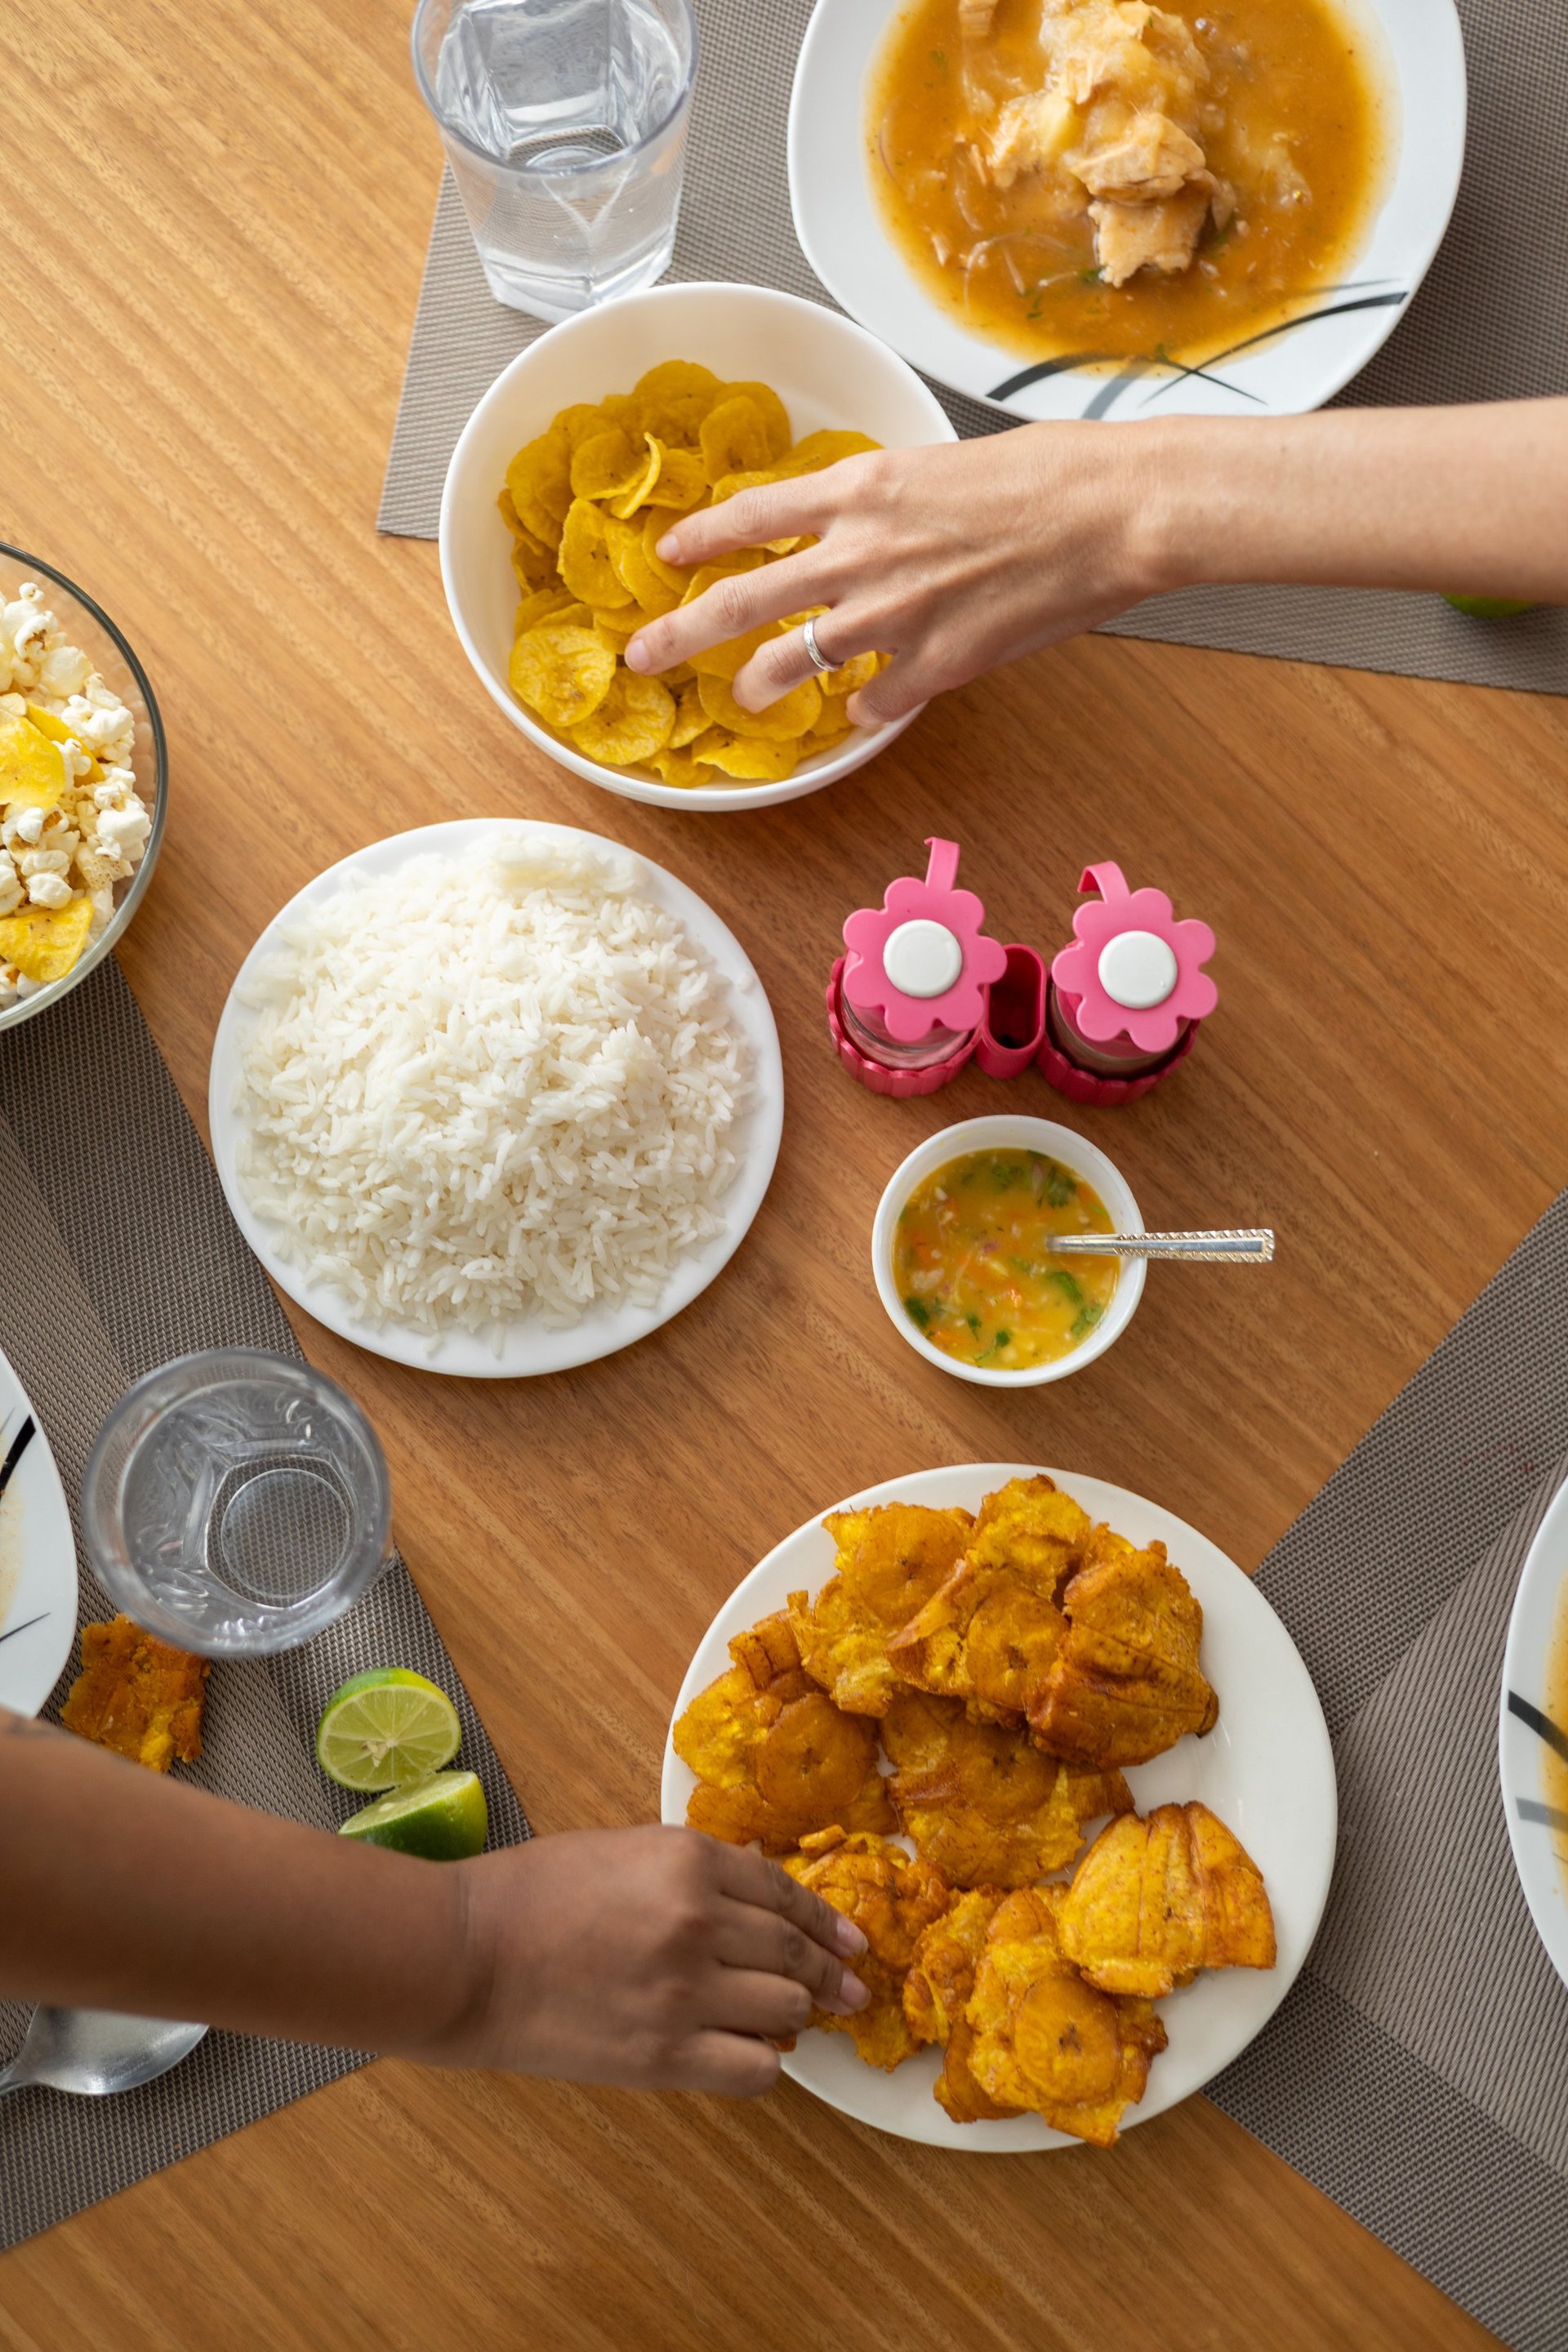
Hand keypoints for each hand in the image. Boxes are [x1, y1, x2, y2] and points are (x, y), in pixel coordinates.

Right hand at [436, 1825, 869, 2095]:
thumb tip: (757, 1904)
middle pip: (794, 1953)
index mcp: (689, 1858)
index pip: (784, 1892)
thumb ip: (694, 1874)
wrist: (467, 1955)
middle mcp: (699, 1920)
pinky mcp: (664, 2055)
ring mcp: (685, 1991)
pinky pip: (753, 2068)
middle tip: (851, 1988)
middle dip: (831, 1973)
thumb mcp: (626, 1851)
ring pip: (784, 2009)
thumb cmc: (532, 1894)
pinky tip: (752, 2053)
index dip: (826, 1920)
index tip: (852, 1940)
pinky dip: (764, 2062)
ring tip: (793, 2021)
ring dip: (795, 2016)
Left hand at [624, 423, 1165, 725]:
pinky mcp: (933, 665)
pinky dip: (865, 706)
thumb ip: (888, 503)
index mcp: (861, 488)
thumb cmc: (1049, 474)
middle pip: (738, 601)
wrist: (1112, 510)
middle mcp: (858, 552)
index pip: (750, 515)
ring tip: (746, 698)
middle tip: (642, 657)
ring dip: (759, 686)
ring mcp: (890, 615)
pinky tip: (869, 706)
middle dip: (678, 635)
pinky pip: (870, 701)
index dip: (699, 540)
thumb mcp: (944, 465)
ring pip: (789, 663)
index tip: (666, 556)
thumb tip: (861, 525)